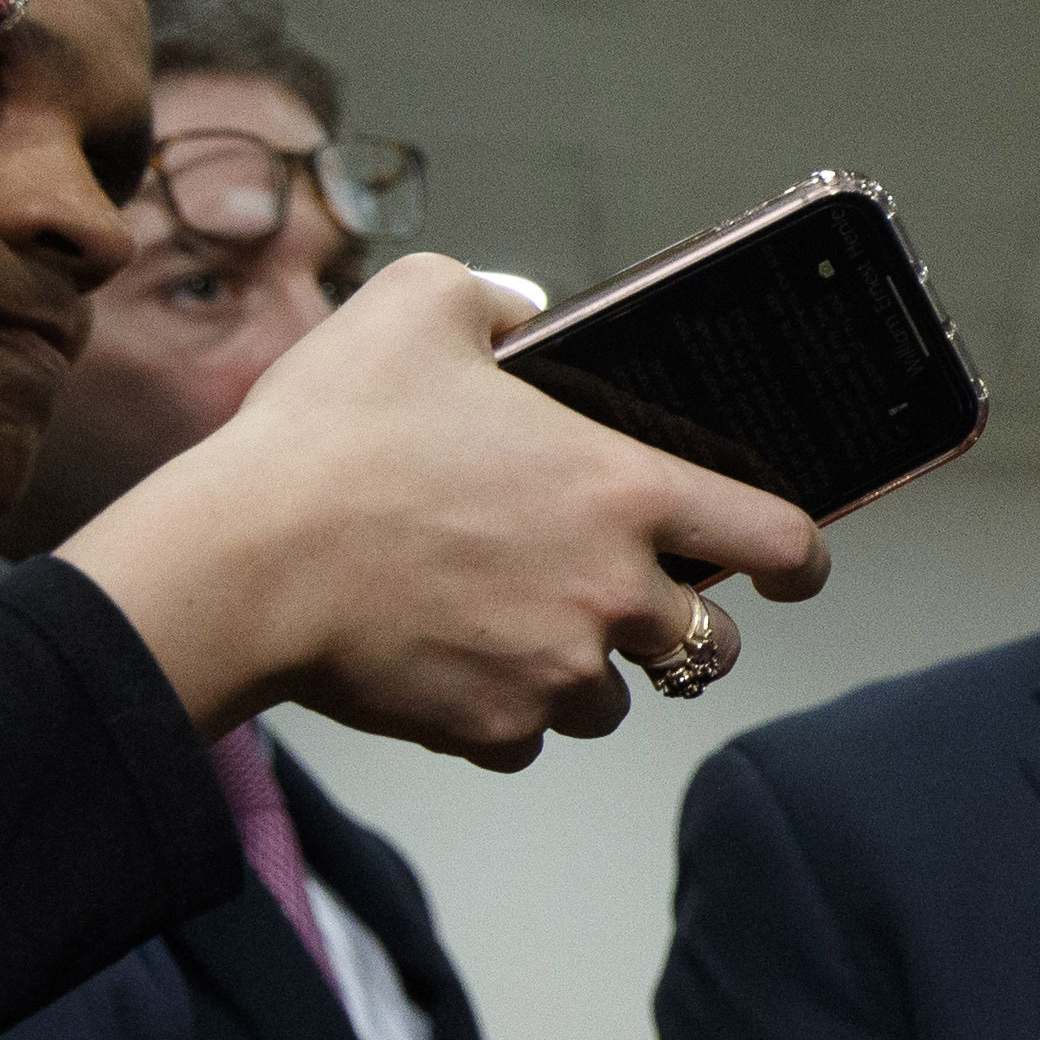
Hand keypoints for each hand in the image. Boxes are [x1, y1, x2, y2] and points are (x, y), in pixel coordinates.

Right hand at [57, 253, 826, 762]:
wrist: (240, 559)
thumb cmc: (328, 436)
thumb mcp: (416, 306)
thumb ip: (490, 300)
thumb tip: (520, 310)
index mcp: (627, 492)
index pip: (778, 540)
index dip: (799, 558)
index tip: (796, 568)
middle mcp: (614, 593)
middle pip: (708, 642)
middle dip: (677, 627)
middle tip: (618, 599)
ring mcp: (556, 670)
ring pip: (615, 699)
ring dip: (584, 672)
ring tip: (514, 627)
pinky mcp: (490, 727)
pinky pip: (528, 739)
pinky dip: (502, 716)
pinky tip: (452, 666)